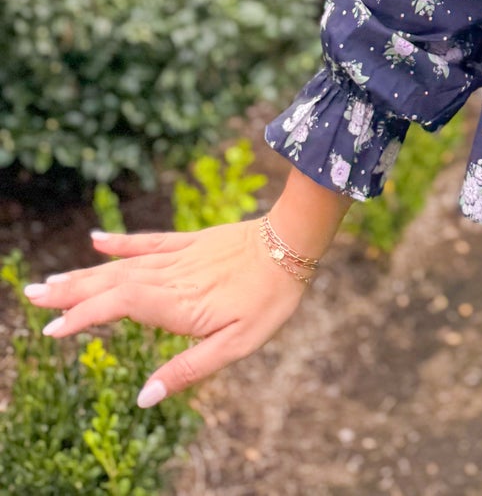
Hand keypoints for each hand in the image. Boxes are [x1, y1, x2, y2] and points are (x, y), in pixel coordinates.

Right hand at [22, 219, 309, 405]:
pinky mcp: (191, 242)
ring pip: (123, 265)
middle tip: (32, 297)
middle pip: (111, 283)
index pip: (118, 306)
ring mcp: (179, 256)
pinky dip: (122, 242)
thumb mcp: (236, 346)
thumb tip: (143, 398)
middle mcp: (170, 277)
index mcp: (177, 303)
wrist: (294, 244)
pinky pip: (150, 241)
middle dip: (70, 292)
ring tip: (51, 281)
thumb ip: (188, 370)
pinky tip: (97, 240)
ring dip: (85, 273)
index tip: (51, 331)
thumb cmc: (269, 299)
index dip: (83, 316)